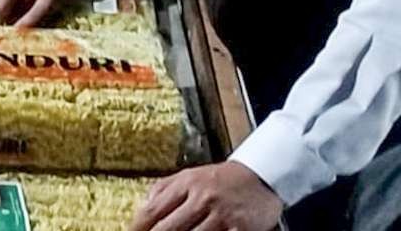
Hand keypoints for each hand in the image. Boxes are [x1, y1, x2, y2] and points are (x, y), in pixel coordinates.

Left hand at [129, 163, 284, 230]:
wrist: (263, 175)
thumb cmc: (223, 179)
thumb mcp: (191, 175)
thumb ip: (165, 189)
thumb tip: (141, 208)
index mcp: (188, 183)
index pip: (153, 210)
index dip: (137, 228)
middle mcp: (203, 198)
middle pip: (167, 229)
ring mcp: (222, 215)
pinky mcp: (240, 230)